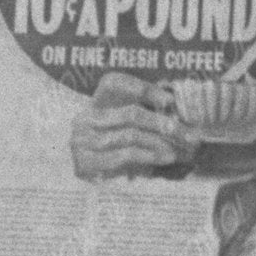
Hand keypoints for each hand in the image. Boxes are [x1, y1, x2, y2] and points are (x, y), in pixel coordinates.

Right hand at [67, 81, 196, 181]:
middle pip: (130, 113)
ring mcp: (84, 140)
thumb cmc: (107, 145)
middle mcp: (87, 118)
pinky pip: (125, 155)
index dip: (141, 88)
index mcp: (95, 102)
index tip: (168, 100)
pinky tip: (165, 158)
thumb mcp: (121, 124)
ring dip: (159, 142)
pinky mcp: (87, 162)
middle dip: (161, 122)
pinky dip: (149, 156)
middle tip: (185, 131)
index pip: (114, 83)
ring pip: (130, 136)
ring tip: (179, 147)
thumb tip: (175, 110)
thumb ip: (143, 113)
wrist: (70, 172)